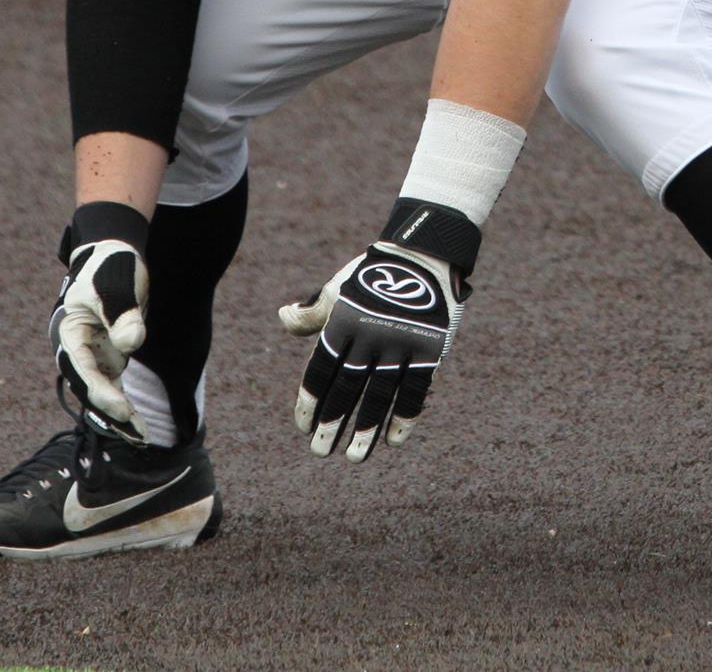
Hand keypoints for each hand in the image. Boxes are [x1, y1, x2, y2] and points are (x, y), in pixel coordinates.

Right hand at [49, 237, 150, 443]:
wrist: (114, 251)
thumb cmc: (113, 266)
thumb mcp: (120, 287)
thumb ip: (124, 314)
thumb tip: (131, 343)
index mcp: (68, 332)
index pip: (83, 370)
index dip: (103, 393)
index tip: (124, 410)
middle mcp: (75, 348)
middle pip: (88, 388)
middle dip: (110, 413)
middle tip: (136, 435)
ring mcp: (90, 353)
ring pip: (100, 391)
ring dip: (118, 415)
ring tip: (141, 438)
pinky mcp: (105, 355)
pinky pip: (111, 385)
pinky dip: (122, 403)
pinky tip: (138, 423)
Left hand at [278, 242, 463, 460]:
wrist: (423, 254)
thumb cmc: (371, 274)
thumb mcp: (337, 287)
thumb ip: (312, 313)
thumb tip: (282, 318)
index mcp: (343, 320)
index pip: (321, 369)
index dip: (311, 400)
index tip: (304, 428)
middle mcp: (369, 334)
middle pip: (347, 388)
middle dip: (332, 423)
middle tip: (320, 451)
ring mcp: (401, 342)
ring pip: (380, 395)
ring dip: (366, 430)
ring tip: (354, 457)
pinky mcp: (429, 348)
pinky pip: (415, 390)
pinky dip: (404, 417)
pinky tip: (393, 441)